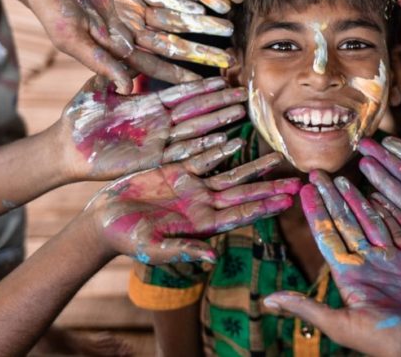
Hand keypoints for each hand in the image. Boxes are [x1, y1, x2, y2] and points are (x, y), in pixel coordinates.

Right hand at [29, 0, 235, 91]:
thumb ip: (100, 60)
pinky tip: (210, 1)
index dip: (180, 75)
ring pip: (176, 18)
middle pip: (173, 44)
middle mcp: (132, 29)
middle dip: (200, 51)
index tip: (205, 84)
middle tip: (230, 59)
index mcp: (118, 47)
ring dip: (200, 24)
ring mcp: (136, 6)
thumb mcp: (71, 37)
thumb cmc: (49, 6)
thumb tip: (127, 88)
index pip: (156, 65)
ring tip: (228, 28)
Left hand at [59, 76, 246, 179]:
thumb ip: (115, 70)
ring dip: (218, 122)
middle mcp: (158, 122)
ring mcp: (157, 141)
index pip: (182, 92)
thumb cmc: (79, 117)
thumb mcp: (97, 87)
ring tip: (240, 112)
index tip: (224, 76)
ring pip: (194, 130)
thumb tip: (126, 45)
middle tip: (243, 93)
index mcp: (148, 104)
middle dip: (219, 102)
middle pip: (195, 110)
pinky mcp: (152, 159)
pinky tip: (223, 141)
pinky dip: (204, 148)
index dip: (203, 85)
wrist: (65, 148)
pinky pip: (182, 153)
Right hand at [85, 152, 300, 263]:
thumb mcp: (152, 248)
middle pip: (243, 193)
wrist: (103, 221)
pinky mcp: (176, 172)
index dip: (264, 206)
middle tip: (296, 181)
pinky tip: (240, 141)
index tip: (287, 202)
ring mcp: (191, 187)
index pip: (240, 214)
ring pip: (229, 174)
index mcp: (201, 224)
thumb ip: (181, 251)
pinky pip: (203, 157)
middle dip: (269, 187)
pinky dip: (221, 149)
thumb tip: (211, 259)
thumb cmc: (125, 239)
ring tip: (276, 158)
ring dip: (253, 167)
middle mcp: (202, 205)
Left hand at [263, 172, 400, 355]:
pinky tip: (380, 192)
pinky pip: (399, 229)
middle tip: (319, 173)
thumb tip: (267, 301)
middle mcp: (366, 264)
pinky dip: (389, 211)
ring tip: (345, 177)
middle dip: (332, 198)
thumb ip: (307, 308)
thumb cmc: (386, 342)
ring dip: (357, 199)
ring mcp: (391, 260)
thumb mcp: (342, 325)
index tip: (304, 190)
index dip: (316, 213)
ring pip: (370, 221)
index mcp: (348, 277)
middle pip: (345, 223)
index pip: (327, 236)